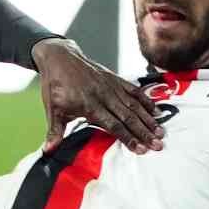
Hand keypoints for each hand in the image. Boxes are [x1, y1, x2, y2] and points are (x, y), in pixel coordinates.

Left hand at [32, 37, 161, 154]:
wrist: (59, 57)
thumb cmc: (55, 86)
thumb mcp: (52, 110)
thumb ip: (55, 132)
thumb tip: (47, 151)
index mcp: (89, 106)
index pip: (113, 125)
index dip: (128, 138)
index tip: (141, 149)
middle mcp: (103, 96)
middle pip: (128, 117)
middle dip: (144, 132)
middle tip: (159, 145)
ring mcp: (111, 86)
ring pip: (133, 105)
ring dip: (148, 119)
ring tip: (161, 131)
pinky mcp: (114, 78)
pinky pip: (133, 90)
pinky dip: (145, 100)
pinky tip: (156, 111)